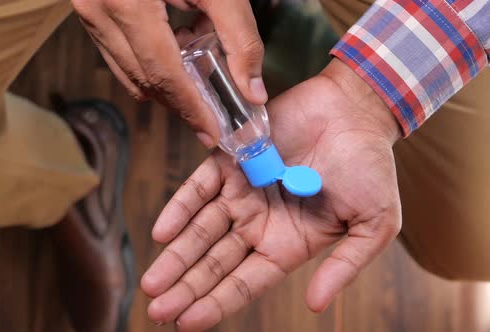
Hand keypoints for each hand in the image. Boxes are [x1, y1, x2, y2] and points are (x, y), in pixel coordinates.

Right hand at [71, 0, 267, 146]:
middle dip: (182, 106)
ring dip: (167, 88)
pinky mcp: (89, 11)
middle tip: (213, 122)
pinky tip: (177, 59)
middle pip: (146, 81)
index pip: (164, 74)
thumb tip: (252, 91)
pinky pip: (119, 56)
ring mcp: (88, 13)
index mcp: (128, 4)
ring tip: (201, 91)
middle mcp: (99, 13)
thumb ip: (239, 37)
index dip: (191, 109)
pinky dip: (150, 67)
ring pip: (130, 73)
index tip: (214, 135)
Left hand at [141, 59, 402, 330]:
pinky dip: (180, 208)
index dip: (216, 303)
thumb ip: (345, 266)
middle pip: (215, 263)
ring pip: (200, 230)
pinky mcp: (231, 160)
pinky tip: (162, 233)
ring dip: (176, 256)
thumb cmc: (370, 167)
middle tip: (158, 311)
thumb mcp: (372, 226)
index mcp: (287, 244)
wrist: (356, 111)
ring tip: (152, 284)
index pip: (245, 282)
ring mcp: (241, 192)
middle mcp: (258, 222)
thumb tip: (318, 305)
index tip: (186, 323)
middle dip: (186, 288)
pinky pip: (199, 187)